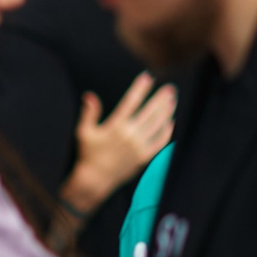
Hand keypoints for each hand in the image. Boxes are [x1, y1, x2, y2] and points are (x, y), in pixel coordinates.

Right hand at [64, 74, 174, 217]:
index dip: (139, 88)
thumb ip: (89, 113)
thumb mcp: (84, 132)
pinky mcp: (143, 157)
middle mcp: (129, 135)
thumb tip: (89, 95)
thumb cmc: (88, 154)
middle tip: (169, 88)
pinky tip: (170, 122)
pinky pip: (159, 143)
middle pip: (149, 112)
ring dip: (166, 112)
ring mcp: (138, 147)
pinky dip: (166, 132)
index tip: (147, 77)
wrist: (95, 179)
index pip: (130, 102)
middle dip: (160, 98)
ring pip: (157, 125)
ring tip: (172, 100)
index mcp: (115, 126)